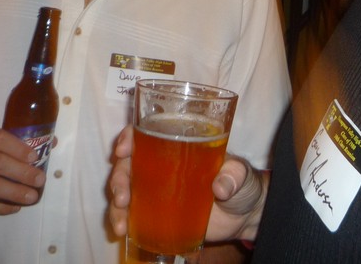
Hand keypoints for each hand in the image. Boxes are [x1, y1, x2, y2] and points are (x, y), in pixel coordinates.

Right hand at [107, 126, 268, 243]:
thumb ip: (233, 176)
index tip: (123, 150)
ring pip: (125, 187)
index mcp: (179, 143)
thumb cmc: (241, 183)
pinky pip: (132, 212)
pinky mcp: (157, 212)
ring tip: (121, 221)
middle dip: (119, 176)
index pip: (147, 131)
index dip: (129, 137)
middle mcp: (161, 163)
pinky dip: (122, 219)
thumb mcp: (240, 173)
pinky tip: (121, 230)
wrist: (243, 215)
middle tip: (123, 195)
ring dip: (116, 202)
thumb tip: (220, 188)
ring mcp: (156, 189)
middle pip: (129, 161)